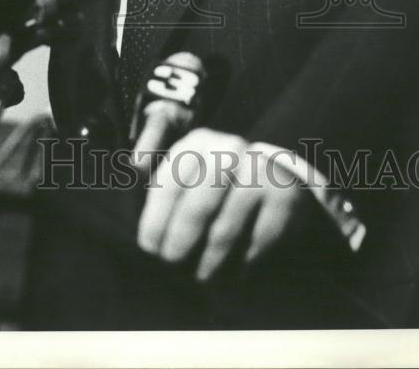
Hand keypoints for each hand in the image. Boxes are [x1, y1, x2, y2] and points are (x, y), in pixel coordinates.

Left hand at [137, 127, 309, 281]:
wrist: (276, 175)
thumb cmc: (217, 178)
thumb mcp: (188, 164)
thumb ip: (158, 164)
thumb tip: (134, 164)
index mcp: (199, 143)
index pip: (171, 181)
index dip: (156, 218)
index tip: (148, 247)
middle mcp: (229, 150)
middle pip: (199, 203)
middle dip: (181, 237)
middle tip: (170, 262)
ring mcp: (259, 171)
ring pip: (227, 225)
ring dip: (210, 257)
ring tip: (200, 275)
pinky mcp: (283, 195)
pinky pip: (258, 237)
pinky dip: (244, 259)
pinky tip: (235, 271)